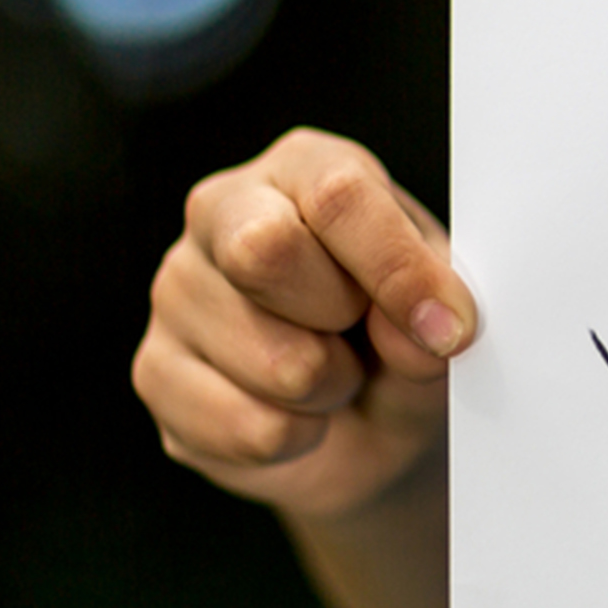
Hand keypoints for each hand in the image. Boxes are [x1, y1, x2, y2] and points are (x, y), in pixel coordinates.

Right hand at [132, 128, 478, 520]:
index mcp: (304, 168)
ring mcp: (176, 291)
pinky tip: (296, 415)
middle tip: (361, 331)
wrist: (373, 419)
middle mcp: (223, 212)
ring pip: (274, 362)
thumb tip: (422, 332)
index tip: (451, 326)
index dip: (398, 269)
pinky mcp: (156, 373)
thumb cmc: (407, 334)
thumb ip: (440, 312)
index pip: (337, 196)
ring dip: (332, 389)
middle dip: (340, 317)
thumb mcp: (446, 312)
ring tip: (335, 374)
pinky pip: (248, 428)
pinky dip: (297, 439)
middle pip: (264, 252)